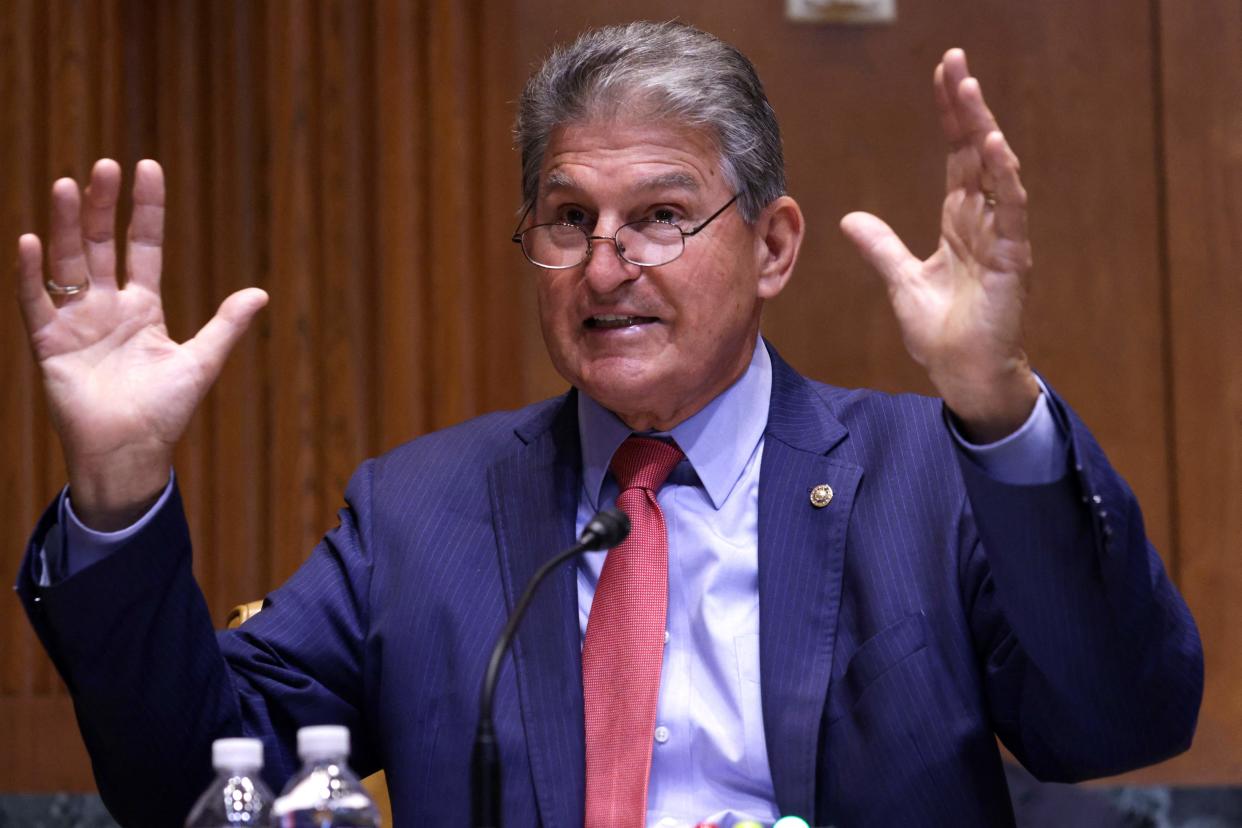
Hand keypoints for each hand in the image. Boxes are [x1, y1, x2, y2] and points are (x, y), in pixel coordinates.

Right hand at [16, 159, 267, 529]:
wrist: (130, 452)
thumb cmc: (165, 412)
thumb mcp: (200, 362)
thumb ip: (225, 326)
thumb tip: (260, 294)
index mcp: (144, 307)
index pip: (145, 245)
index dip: (146, 209)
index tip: (147, 168)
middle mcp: (107, 307)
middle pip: (102, 245)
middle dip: (103, 207)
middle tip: (106, 167)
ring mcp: (75, 322)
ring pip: (68, 263)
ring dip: (68, 226)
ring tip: (70, 186)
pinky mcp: (49, 344)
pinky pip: (35, 302)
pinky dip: (32, 274)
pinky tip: (33, 241)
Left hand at [840, 48, 1039, 442]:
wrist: (962, 375)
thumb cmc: (941, 334)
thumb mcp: (901, 281)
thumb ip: (881, 247)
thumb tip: (851, 219)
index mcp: (959, 223)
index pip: (957, 157)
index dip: (950, 118)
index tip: (943, 77)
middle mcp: (983, 222)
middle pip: (976, 152)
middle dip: (966, 107)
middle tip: (956, 62)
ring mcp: (1000, 238)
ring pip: (994, 171)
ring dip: (982, 129)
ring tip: (969, 89)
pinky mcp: (1011, 260)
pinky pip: (1009, 210)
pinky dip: (1003, 178)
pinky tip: (994, 147)